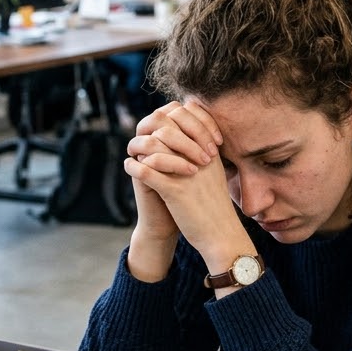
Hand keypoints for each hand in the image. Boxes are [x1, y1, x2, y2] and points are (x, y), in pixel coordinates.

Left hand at [123, 101, 249, 280]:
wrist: (221, 235)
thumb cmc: (216, 208)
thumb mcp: (214, 175)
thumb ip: (202, 157)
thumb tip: (184, 142)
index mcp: (208, 151)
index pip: (188, 115)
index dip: (168, 116)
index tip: (156, 128)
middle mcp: (198, 157)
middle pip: (168, 125)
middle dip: (150, 129)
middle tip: (140, 138)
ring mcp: (186, 173)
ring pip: (155, 145)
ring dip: (139, 147)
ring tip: (133, 153)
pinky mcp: (175, 191)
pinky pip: (148, 171)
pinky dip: (134, 167)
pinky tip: (130, 168)